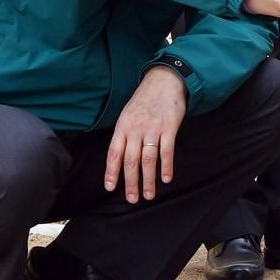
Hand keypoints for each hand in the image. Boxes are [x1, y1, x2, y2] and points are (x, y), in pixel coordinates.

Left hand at [104, 66, 187, 204]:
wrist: (164, 80)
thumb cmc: (145, 99)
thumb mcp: (128, 114)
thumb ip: (125, 134)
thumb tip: (120, 157)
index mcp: (123, 127)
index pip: (114, 153)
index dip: (111, 171)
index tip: (110, 187)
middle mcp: (135, 129)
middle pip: (131, 160)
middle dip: (131, 182)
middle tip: (132, 199)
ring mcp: (152, 128)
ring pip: (148, 159)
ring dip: (148, 179)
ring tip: (149, 195)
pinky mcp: (169, 127)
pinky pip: (167, 151)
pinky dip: (166, 166)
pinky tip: (166, 178)